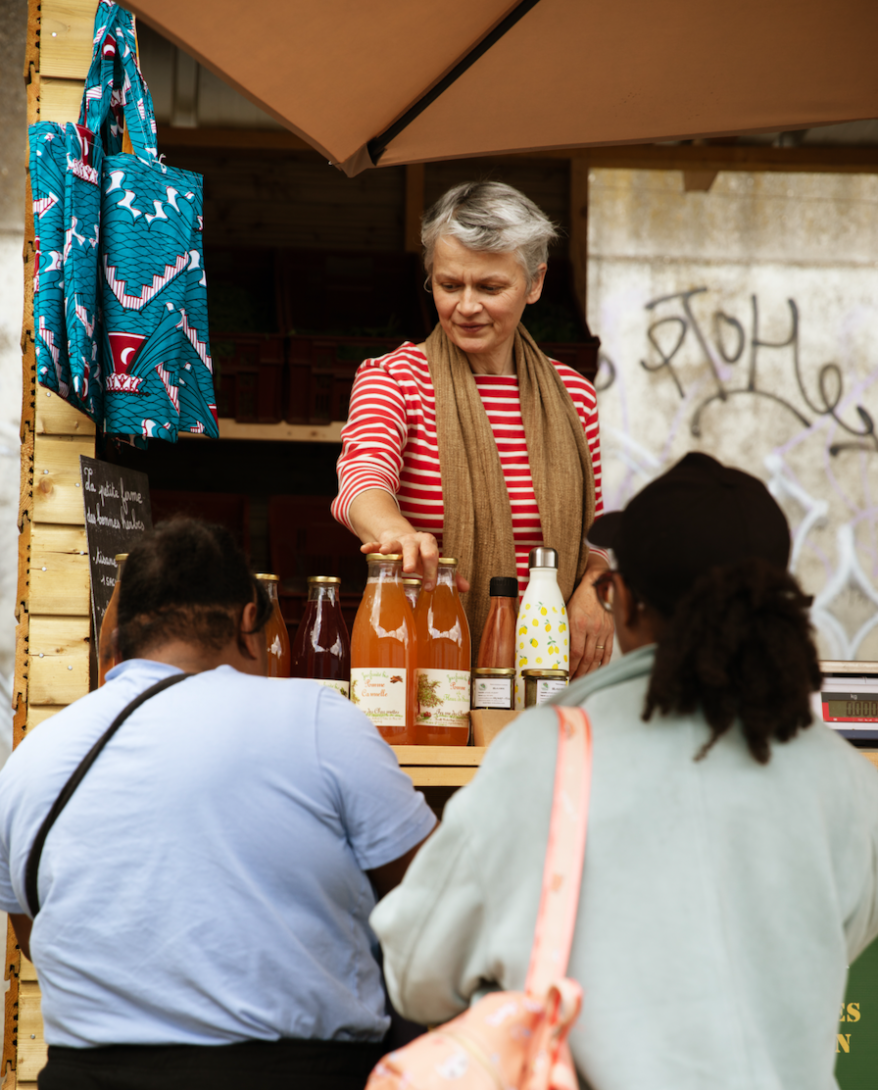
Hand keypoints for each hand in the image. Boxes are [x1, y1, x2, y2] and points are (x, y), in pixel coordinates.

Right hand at [360, 531, 469, 592]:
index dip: (432, 571)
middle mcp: (413, 541)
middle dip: (411, 558)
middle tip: (409, 570)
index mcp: (428, 544)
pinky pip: (376, 544)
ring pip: (394, 543)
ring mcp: (397, 541)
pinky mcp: (383, 543)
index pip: (432, 556)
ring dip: (390, 548)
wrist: (403, 538)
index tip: (429, 587)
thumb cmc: (421, 555)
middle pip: (414, 548)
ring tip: (386, 554)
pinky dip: (371, 546)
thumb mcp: (434, 563)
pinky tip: (365, 551)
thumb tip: (467, 588)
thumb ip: (450, 575)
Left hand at [567, 559, 613, 676]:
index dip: (570, 667)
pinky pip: (608, 651)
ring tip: (581, 680)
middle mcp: (593, 629)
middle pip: (586, 658)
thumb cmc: (578, 596)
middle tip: (571, 683)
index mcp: (579, 624)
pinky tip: (597, 670)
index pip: (574, 652)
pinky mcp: (610, 630)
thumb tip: (552, 645)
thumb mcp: (566, 610)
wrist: (597, 584)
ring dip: (589, 671)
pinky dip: (602, 663)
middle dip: (578, 673)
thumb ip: (562, 627)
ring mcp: (603, 631)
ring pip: (597, 658)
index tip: (564, 676)